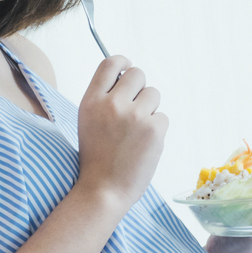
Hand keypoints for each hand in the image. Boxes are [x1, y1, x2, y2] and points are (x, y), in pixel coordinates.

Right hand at [76, 55, 167, 210]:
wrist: (104, 190)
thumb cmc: (97, 158)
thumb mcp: (88, 121)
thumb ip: (104, 99)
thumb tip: (126, 78)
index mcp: (91, 101)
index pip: (110, 63)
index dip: (123, 62)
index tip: (128, 68)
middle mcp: (112, 104)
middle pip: (137, 75)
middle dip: (140, 89)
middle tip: (135, 109)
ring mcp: (134, 116)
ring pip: (154, 94)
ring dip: (150, 109)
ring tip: (137, 132)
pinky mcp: (154, 130)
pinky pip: (163, 117)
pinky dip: (157, 130)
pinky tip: (144, 145)